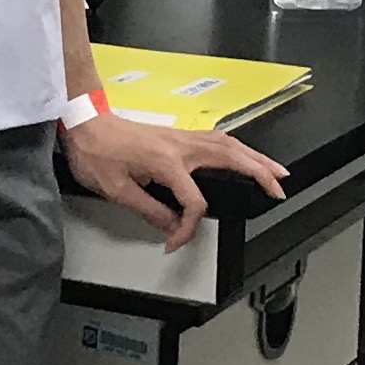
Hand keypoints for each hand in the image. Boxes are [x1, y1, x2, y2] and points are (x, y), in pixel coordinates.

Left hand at [59, 109, 285, 248]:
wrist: (85, 123)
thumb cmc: (97, 154)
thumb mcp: (118, 191)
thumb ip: (150, 211)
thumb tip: (172, 226)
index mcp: (166, 162)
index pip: (193, 202)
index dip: (187, 228)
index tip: (174, 242)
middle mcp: (181, 145)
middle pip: (231, 158)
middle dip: (260, 173)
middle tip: (279, 189)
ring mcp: (182, 137)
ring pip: (229, 145)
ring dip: (255, 158)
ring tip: (276, 171)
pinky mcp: (178, 134)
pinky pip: (217, 139)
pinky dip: (237, 149)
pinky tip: (245, 156)